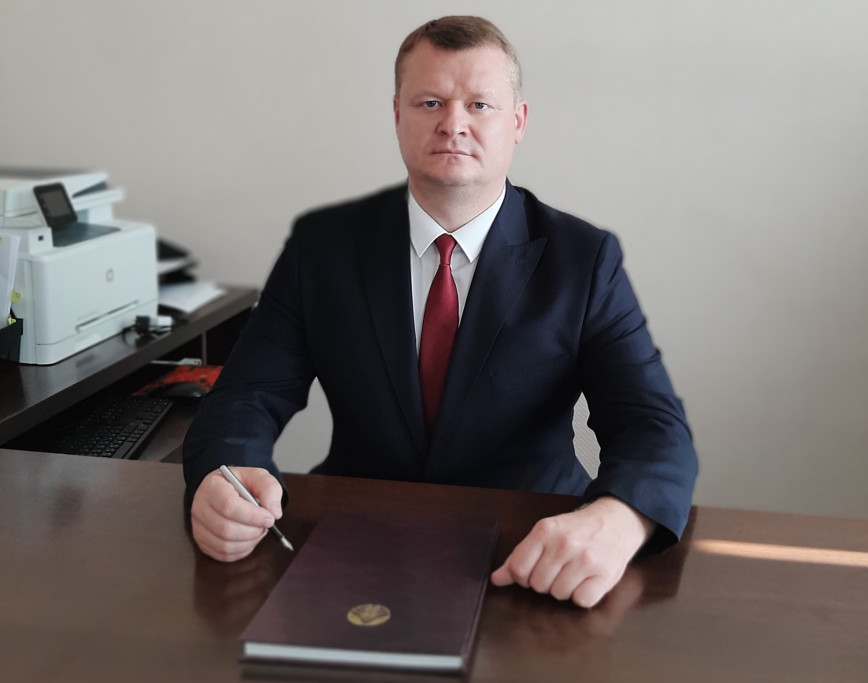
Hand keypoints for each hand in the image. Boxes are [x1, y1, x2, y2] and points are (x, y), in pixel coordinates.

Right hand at [190, 467, 282, 561]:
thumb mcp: (258, 476)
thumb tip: (274, 512)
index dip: (252, 516)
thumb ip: (269, 488)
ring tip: (258, 530)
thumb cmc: (242, 483)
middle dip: (253, 531)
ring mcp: (198, 527)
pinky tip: (249, 538)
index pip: (228, 506)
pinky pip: (223, 554)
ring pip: (225, 545)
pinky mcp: (203, 542)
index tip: (269, 518)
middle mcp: (200, 507)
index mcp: (212, 486)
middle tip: (265, 525)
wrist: (227, 490)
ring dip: (249, 542)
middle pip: (226, 529)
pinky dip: (242, 550)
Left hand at [490, 496, 653, 606]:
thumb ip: (519, 556)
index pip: (518, 569)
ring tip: (574, 572)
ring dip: (565, 589)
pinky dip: (583, 596)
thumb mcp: (545, 534)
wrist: (617, 521)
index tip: (535, 569)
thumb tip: (496, 578)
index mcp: (545, 530)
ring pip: (559, 595)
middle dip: (546, 581)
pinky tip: (587, 580)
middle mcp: (564, 543)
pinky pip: (581, 601)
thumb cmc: (577, 530)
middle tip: (560, 567)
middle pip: (538, 585)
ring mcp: (586, 559)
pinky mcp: (605, 575)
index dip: (523, 576)